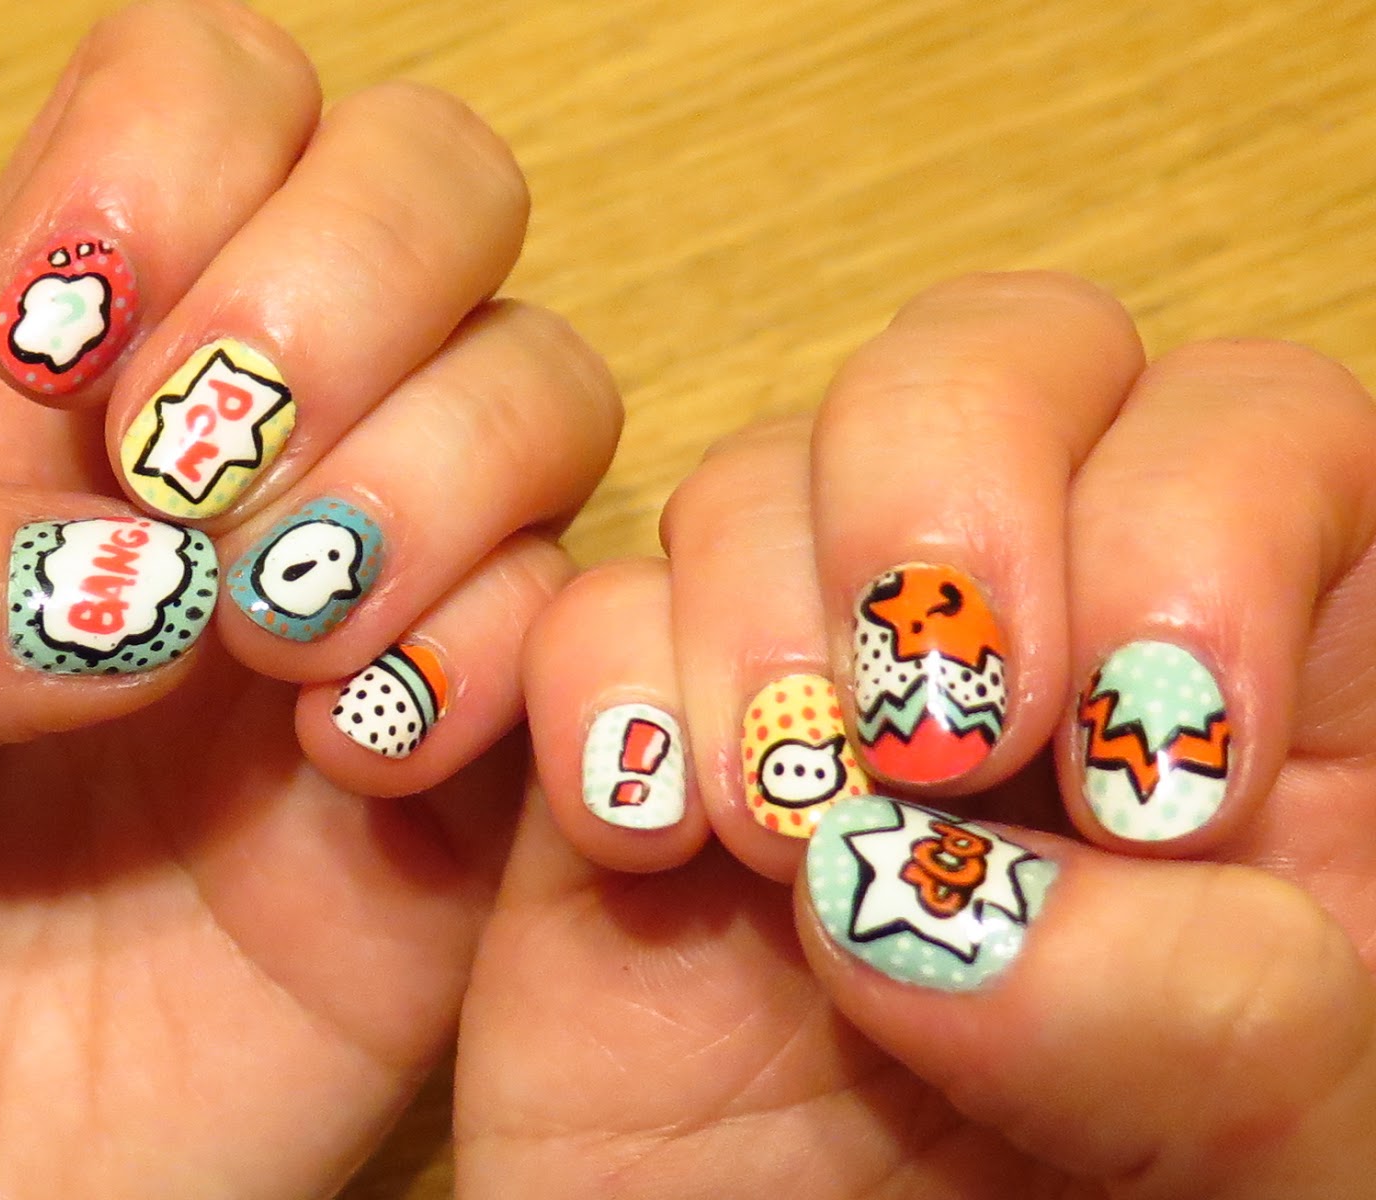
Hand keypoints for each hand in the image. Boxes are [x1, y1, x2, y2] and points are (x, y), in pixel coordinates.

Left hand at [0, 3, 617, 1195]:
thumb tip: (130, 581)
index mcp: (35, 382)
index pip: (208, 94)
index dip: (185, 161)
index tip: (79, 352)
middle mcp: (238, 462)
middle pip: (427, 188)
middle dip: (351, 297)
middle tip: (215, 488)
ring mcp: (374, 604)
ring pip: (543, 388)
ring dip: (440, 487)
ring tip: (289, 655)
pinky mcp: (474, 768)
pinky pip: (583, 626)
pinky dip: (515, 661)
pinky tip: (368, 768)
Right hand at [457, 271, 1375, 1197]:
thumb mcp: (1272, 1166)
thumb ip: (1221, 1020)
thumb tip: (961, 905)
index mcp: (1252, 698)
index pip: (1250, 423)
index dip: (1198, 522)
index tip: (1155, 774)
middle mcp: (1030, 651)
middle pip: (997, 357)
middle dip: (946, 499)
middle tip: (939, 732)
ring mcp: (815, 692)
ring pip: (767, 471)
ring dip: (766, 631)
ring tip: (792, 848)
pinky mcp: (642, 755)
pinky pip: (587, 612)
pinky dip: (605, 694)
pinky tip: (654, 844)